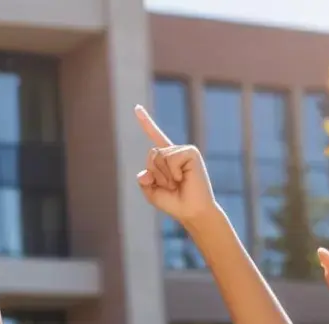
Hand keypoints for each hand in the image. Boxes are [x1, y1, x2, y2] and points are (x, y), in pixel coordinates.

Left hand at [134, 106, 217, 225]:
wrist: (192, 211)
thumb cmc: (174, 203)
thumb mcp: (152, 193)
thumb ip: (144, 181)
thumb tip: (144, 172)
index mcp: (165, 158)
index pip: (154, 137)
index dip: (146, 122)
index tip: (136, 107)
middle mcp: (174, 151)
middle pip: (151, 154)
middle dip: (156, 174)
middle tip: (171, 185)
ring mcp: (184, 151)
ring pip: (159, 156)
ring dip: (164, 175)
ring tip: (178, 183)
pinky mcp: (191, 152)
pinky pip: (170, 159)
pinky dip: (173, 172)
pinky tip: (184, 178)